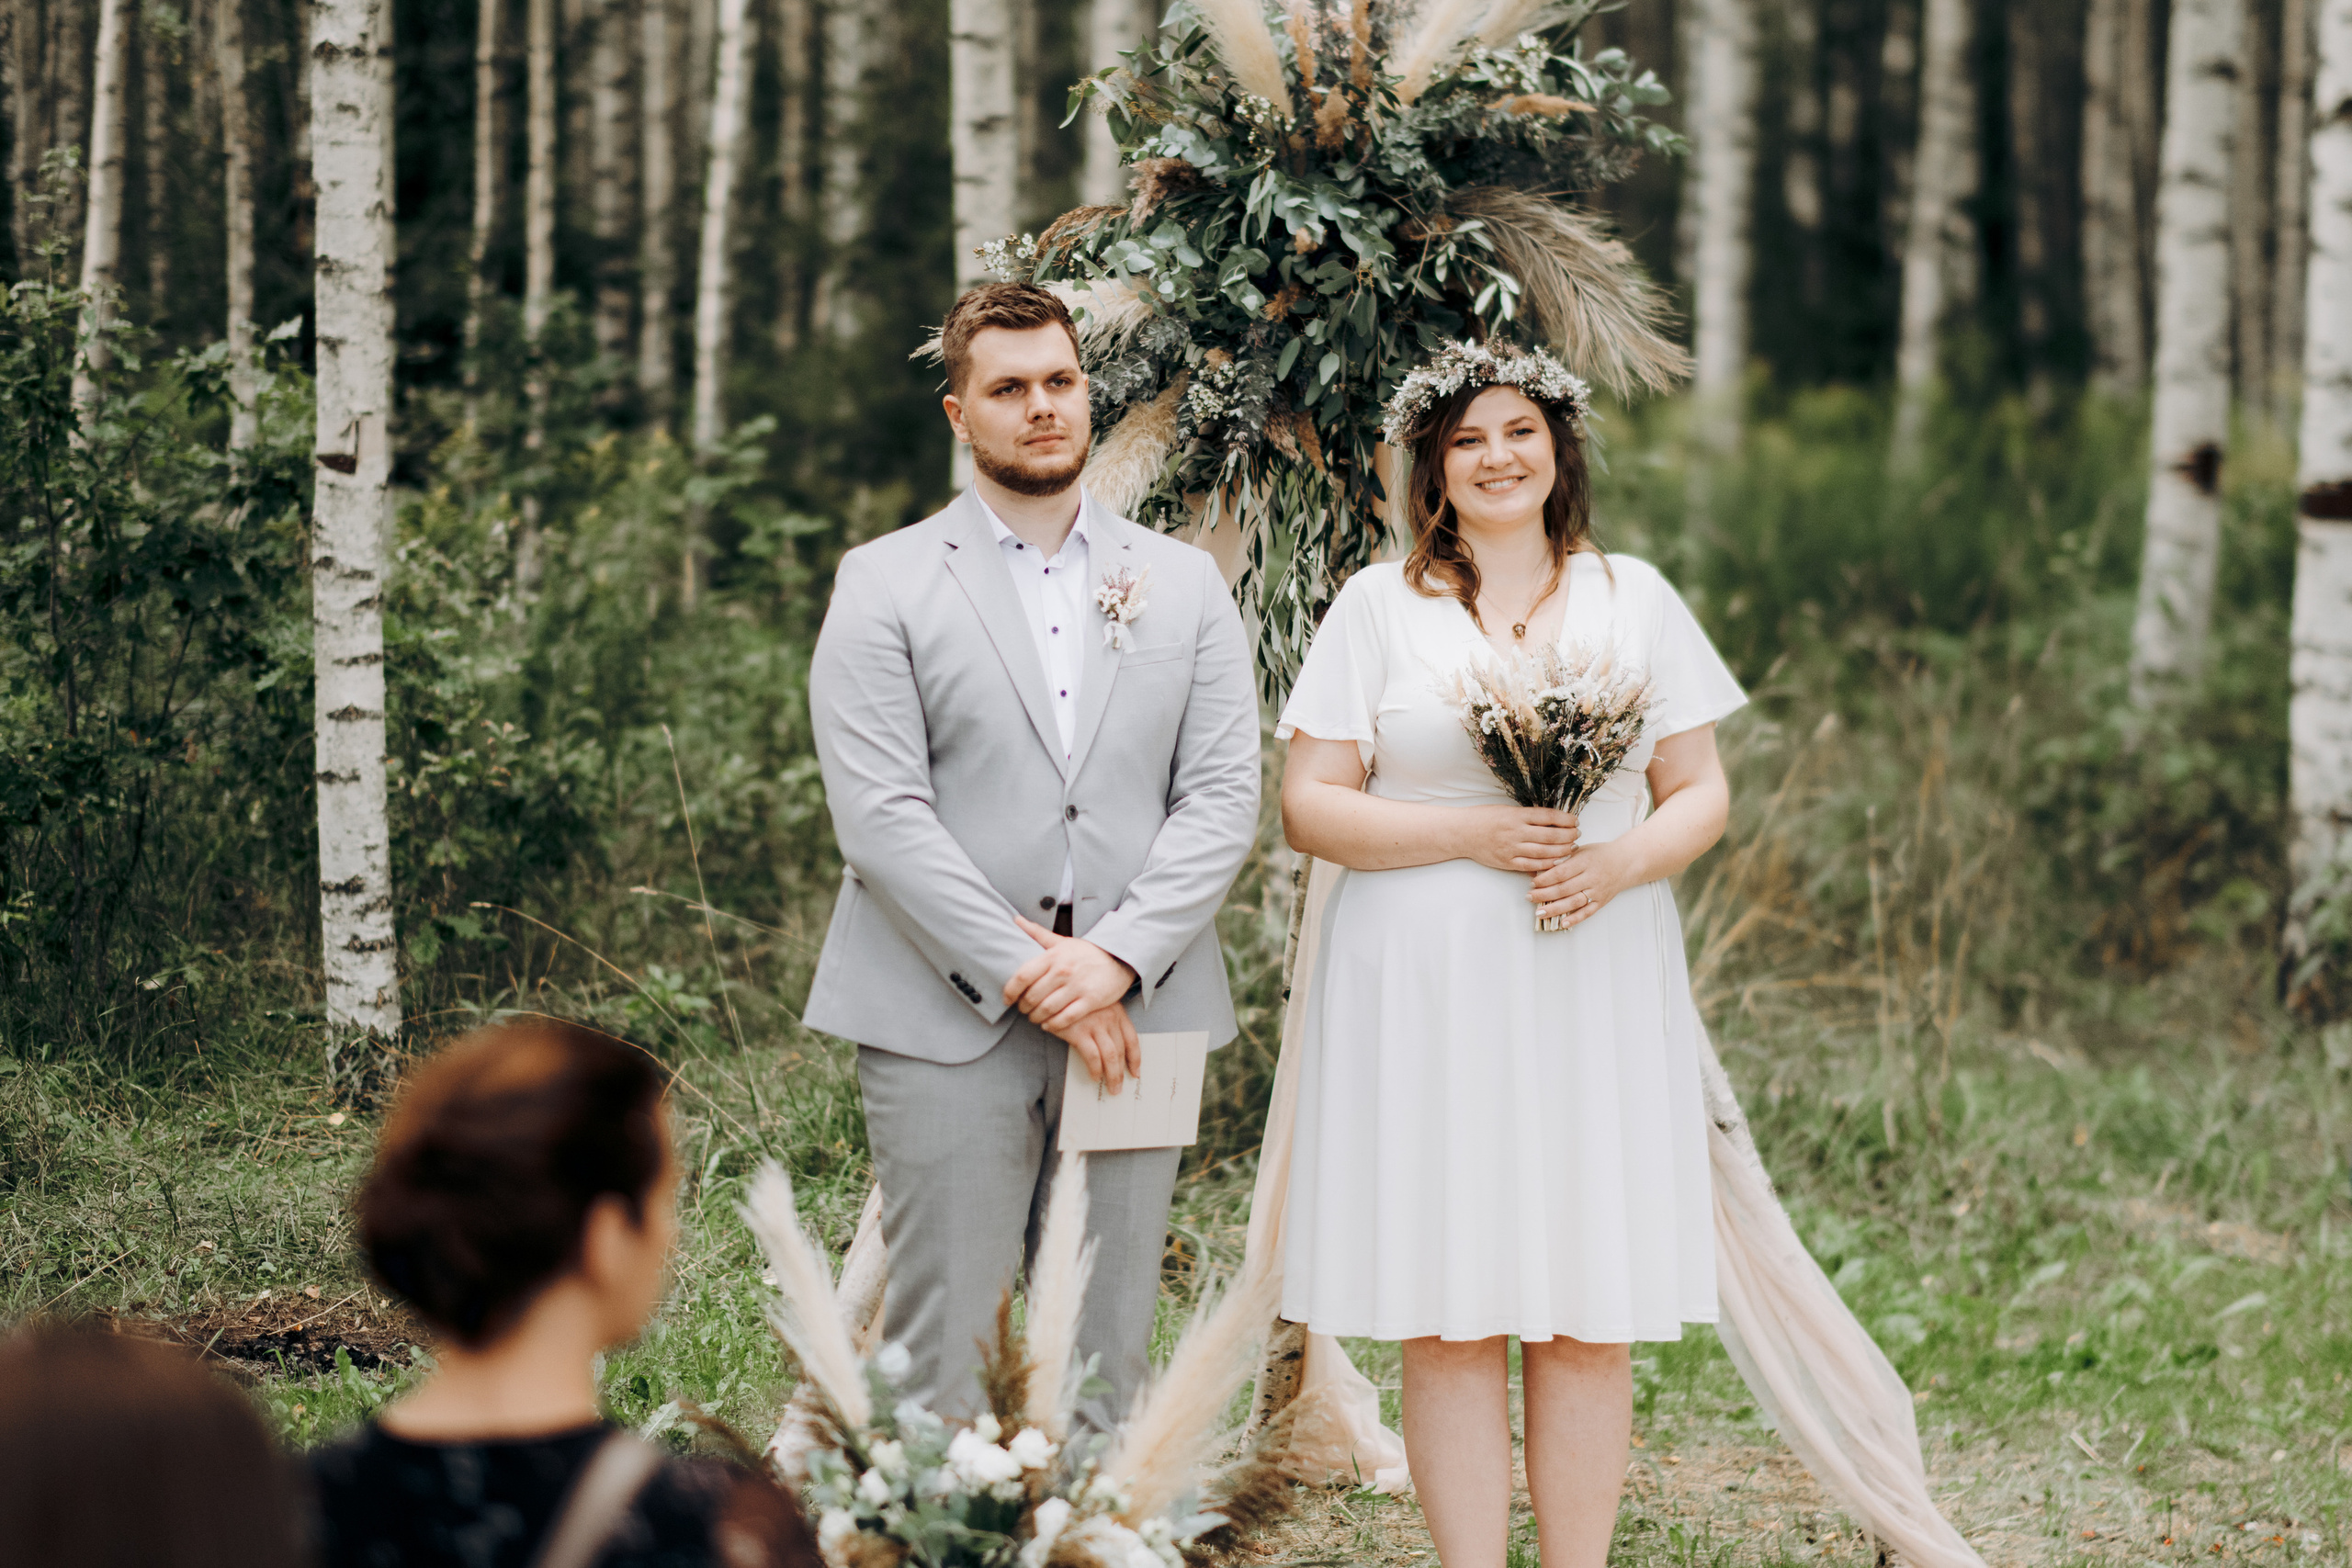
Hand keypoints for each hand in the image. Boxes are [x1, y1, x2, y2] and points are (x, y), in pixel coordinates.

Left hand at [1005, 915, 1138, 1034]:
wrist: (1119, 959)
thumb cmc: (1086, 952)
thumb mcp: (1062, 941)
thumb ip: (1037, 933)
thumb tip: (1016, 919)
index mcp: (1053, 956)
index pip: (1023, 975)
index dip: (1011, 990)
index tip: (1007, 999)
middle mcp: (1063, 971)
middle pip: (1032, 996)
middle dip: (1024, 1007)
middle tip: (1023, 1010)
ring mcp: (1077, 986)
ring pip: (1047, 1009)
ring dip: (1036, 1017)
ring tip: (1035, 1018)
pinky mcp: (1091, 1000)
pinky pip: (1066, 1018)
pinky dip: (1054, 1024)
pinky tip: (1049, 1025)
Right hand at [1057, 1001, 1141, 1092]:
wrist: (1052, 992)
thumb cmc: (1074, 1001)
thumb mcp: (1097, 1007)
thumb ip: (1107, 1023)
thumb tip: (1115, 1053)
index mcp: (1117, 1011)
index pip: (1132, 1039)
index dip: (1135, 1059)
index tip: (1135, 1072)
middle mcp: (1109, 1017)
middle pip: (1121, 1051)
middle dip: (1121, 1072)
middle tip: (1119, 1087)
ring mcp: (1095, 1024)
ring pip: (1110, 1056)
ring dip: (1112, 1075)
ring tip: (1111, 1087)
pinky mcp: (1079, 1031)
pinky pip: (1092, 1056)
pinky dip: (1095, 1069)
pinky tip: (1095, 1076)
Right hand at [1458, 804, 1580, 873]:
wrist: (1462, 832)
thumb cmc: (1484, 818)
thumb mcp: (1506, 810)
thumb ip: (1527, 816)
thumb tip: (1552, 820)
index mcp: (1516, 815)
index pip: (1548, 816)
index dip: (1565, 819)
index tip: (1575, 820)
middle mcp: (1515, 831)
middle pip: (1551, 835)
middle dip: (1568, 835)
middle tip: (1577, 834)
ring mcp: (1511, 848)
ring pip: (1544, 852)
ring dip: (1562, 850)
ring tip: (1571, 848)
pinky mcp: (1507, 862)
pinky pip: (1532, 865)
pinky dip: (1547, 864)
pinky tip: (1557, 861)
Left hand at [1529, 840, 1636, 928]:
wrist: (1626, 862)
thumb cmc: (1600, 854)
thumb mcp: (1582, 850)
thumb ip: (1564, 859)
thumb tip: (1542, 868)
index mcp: (1585, 862)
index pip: (1561, 872)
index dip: (1545, 879)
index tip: (1532, 883)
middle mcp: (1592, 877)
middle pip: (1564, 889)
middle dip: (1544, 895)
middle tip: (1529, 897)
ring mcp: (1597, 891)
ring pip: (1573, 902)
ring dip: (1555, 909)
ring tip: (1539, 913)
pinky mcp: (1601, 901)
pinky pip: (1587, 912)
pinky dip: (1575, 919)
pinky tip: (1562, 923)